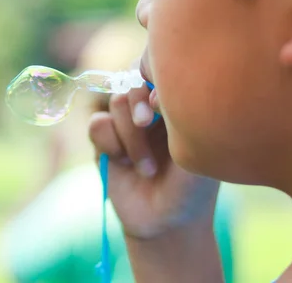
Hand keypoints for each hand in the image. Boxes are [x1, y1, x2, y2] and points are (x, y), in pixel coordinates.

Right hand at [89, 85, 219, 238]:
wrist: (164, 223)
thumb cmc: (190, 188)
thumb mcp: (195, 150)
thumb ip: (177, 116)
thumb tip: (152, 95)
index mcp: (175, 103)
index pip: (158, 67)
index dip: (152, 78)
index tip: (158, 106)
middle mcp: (150, 108)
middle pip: (132, 80)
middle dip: (138, 107)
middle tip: (145, 124)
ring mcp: (126, 123)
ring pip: (115, 103)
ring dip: (130, 138)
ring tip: (146, 167)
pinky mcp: (105, 140)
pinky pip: (97, 124)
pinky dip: (110, 144)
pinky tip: (124, 164)